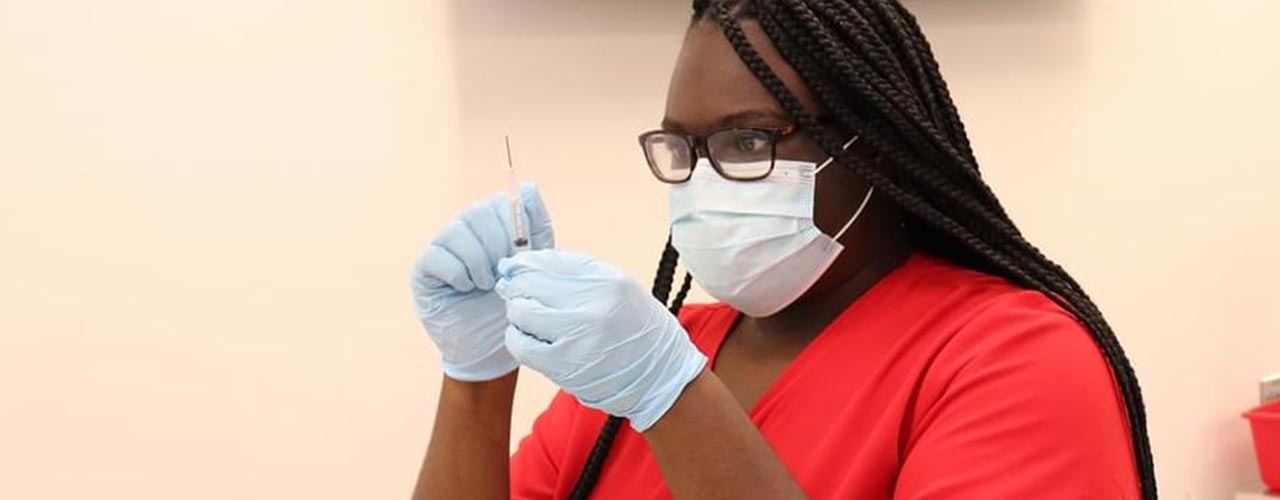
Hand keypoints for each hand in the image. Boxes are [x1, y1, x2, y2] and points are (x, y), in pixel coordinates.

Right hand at [410, 183, 552, 381]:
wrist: (493, 350)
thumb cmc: (514, 306)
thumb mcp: (536, 267)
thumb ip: (537, 228)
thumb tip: (530, 189)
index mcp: (493, 226)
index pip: (499, 202)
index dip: (513, 226)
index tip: (520, 253)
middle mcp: (465, 231)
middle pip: (477, 213)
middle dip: (497, 246)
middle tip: (502, 275)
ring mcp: (442, 248)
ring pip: (456, 232)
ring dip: (478, 262)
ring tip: (485, 286)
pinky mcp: (423, 270)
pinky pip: (436, 255)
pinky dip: (457, 273)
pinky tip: (465, 289)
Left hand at [494, 250, 706, 430]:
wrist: (658, 375)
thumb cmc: (635, 326)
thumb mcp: (618, 286)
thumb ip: (575, 271)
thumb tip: (524, 263)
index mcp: (608, 283)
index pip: (549, 262)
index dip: (523, 264)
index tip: (514, 267)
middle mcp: (593, 308)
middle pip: (530, 285)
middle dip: (516, 286)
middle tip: (516, 290)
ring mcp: (577, 339)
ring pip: (521, 313)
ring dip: (517, 311)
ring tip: (528, 315)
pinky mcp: (564, 367)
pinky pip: (521, 346)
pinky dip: (517, 337)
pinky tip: (528, 336)